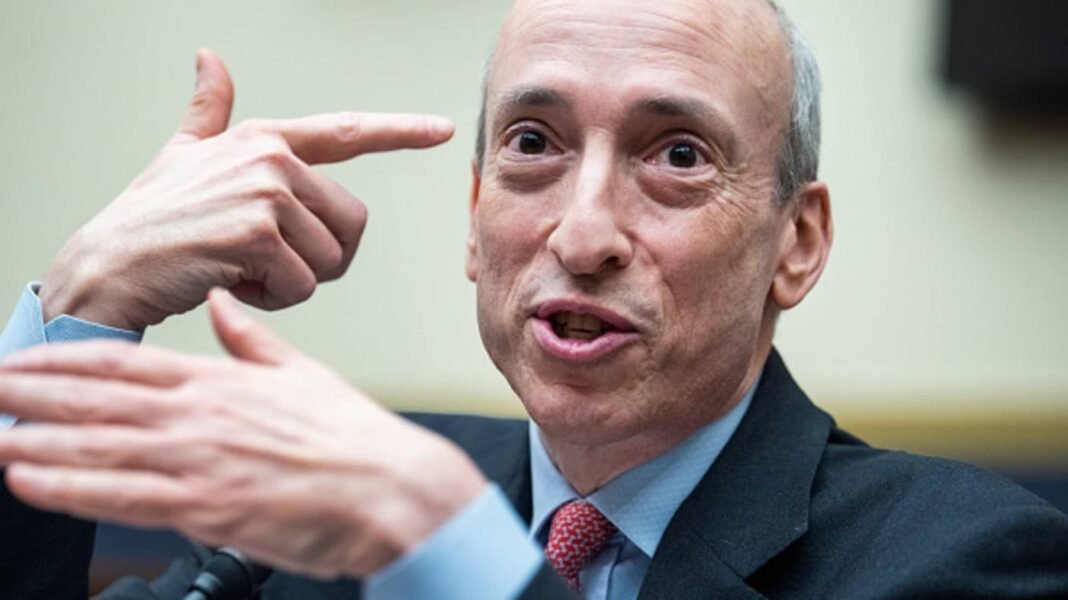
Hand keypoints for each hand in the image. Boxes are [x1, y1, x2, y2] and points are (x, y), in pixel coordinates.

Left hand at [0, 289, 486, 577]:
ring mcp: (200, 460)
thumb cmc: (354, 440)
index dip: (66, 361)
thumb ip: (254, 342)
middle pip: (99, 400)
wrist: (393, 488)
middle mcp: (201, 416)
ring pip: (99, 445)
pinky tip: (30, 479)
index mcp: (222, 382)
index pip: (127, 366)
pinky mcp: (207, 507)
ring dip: (37, 439)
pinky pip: (122, 496)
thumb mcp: (304, 374)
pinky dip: (70, 487)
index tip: (24, 359)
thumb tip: (226, 307)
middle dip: (33, 393)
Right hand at [40, 49, 453, 330]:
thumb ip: (208, 111)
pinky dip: (273, 298)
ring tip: (241, 265)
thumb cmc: (151, 217)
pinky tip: (232, 281)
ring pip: (331, 260)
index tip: (441, 130)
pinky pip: (304, 285)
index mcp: (265, 139)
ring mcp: (266, 192)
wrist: (107, 267)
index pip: (347, 132)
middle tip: (262, 257)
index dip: (400, 130)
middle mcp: (272, 158)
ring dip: (292, 280)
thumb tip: (209, 58)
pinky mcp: (258, 234)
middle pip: (352, 225)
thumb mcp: (182, 154)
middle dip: (318, 256)